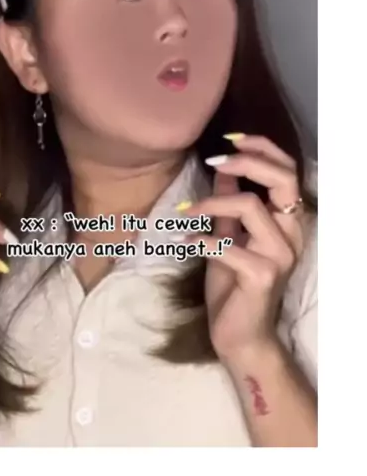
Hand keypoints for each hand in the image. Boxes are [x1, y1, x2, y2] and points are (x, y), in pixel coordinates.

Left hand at [184, 135, 304, 364]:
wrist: (239, 336)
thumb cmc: (234, 285)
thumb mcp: (229, 236)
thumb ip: (229, 204)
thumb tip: (222, 169)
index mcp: (287, 222)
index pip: (288, 171)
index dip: (262, 148)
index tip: (230, 139)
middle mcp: (291, 234)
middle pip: (283, 178)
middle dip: (247, 161)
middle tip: (215, 161)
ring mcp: (279, 255)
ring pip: (249, 205)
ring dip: (211, 204)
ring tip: (187, 213)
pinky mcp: (262, 275)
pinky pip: (227, 244)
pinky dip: (200, 239)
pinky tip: (184, 242)